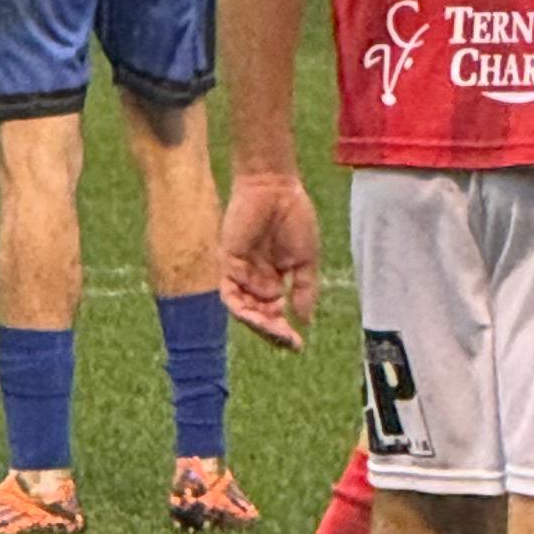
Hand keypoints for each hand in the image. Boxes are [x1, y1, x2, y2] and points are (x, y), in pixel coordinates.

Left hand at [220, 168, 319, 349]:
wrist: (276, 188)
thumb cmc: (293, 217)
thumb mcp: (305, 259)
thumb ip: (304, 289)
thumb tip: (304, 320)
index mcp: (272, 280)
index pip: (273, 314)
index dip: (283, 332)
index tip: (298, 345)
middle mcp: (253, 280)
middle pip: (258, 316)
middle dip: (272, 332)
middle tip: (289, 342)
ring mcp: (239, 272)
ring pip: (243, 310)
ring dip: (259, 324)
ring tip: (277, 331)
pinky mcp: (227, 262)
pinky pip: (230, 294)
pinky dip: (243, 308)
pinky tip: (262, 314)